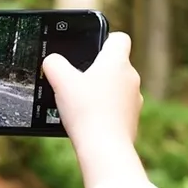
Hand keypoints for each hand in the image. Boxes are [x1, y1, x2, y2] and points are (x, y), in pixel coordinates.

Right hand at [42, 32, 145, 187]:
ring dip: (102, 93)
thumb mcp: (60, 80)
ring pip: (116, 89)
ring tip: (81, 104)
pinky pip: (117, 110)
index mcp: (117, 62)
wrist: (104, 149)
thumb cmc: (85, 111)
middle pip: (115, 65)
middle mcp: (131, 79)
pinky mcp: (132, 121)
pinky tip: (88, 121)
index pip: (119, 38)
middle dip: (97, 71)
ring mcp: (134, 101)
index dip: (104, 40)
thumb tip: (52, 61)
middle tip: (77, 81)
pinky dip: (105, 112)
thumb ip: (53, 63)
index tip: (91, 50)